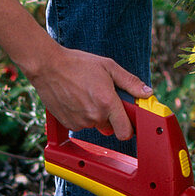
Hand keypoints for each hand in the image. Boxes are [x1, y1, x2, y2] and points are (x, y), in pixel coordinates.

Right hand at [26, 40, 151, 140]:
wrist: (48, 66)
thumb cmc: (78, 63)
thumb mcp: (108, 66)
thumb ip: (130, 82)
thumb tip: (147, 92)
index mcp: (107, 102)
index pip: (125, 132)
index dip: (129, 128)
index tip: (128, 120)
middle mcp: (94, 116)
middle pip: (110, 127)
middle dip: (110, 115)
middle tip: (102, 97)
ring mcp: (80, 121)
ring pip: (95, 125)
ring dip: (94, 114)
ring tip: (86, 94)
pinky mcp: (68, 123)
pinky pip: (81, 124)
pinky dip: (81, 115)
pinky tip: (75, 99)